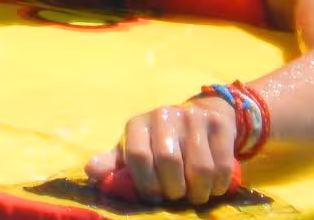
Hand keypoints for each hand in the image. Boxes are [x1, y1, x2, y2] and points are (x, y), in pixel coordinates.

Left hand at [84, 97, 237, 204]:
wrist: (200, 115)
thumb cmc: (160, 141)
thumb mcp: (134, 149)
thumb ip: (114, 163)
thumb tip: (90, 170)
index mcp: (138, 123)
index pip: (137, 155)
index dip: (146, 183)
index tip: (153, 197)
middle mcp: (163, 115)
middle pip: (169, 161)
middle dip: (173, 189)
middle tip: (177, 197)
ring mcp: (193, 117)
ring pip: (199, 167)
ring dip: (199, 191)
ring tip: (196, 195)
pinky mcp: (218, 124)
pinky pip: (222, 165)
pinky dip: (219, 185)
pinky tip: (214, 187)